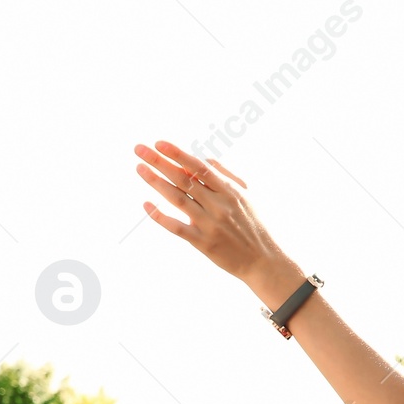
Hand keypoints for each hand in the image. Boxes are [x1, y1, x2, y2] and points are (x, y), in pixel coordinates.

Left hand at [134, 141, 302, 299]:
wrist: (263, 261)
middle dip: (159, 162)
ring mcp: (210, 224)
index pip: (199, 167)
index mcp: (230, 191)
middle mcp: (219, 205)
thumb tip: (203, 160)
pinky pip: (177, 227)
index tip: (159, 143)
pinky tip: (146, 205)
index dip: (178, 154)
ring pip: (177, 199)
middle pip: (184, 179)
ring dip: (156, 182)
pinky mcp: (203, 243)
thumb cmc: (254, 225)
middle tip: (139, 149)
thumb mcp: (247, 196)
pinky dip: (160, 217)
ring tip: (139, 169)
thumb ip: (227, 175)